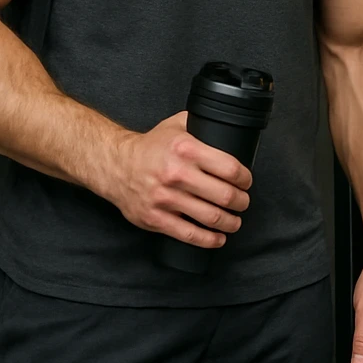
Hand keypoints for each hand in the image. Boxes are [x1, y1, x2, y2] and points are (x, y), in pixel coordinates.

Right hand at [105, 111, 252, 247]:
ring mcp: (166, 199)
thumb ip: (200, 123)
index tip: (247, 182)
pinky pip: (188, 234)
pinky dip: (208, 240)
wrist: (116, 165)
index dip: (244, 178)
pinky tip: (218, 239)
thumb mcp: (176, 125)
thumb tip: (226, 123)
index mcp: (186, 149)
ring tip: (235, 221)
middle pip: (223, 195)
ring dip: (230, 222)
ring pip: (210, 217)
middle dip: (241, 202)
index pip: (229, 168)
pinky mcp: (155, 219)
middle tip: (244, 202)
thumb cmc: (150, 147)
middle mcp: (177, 174)